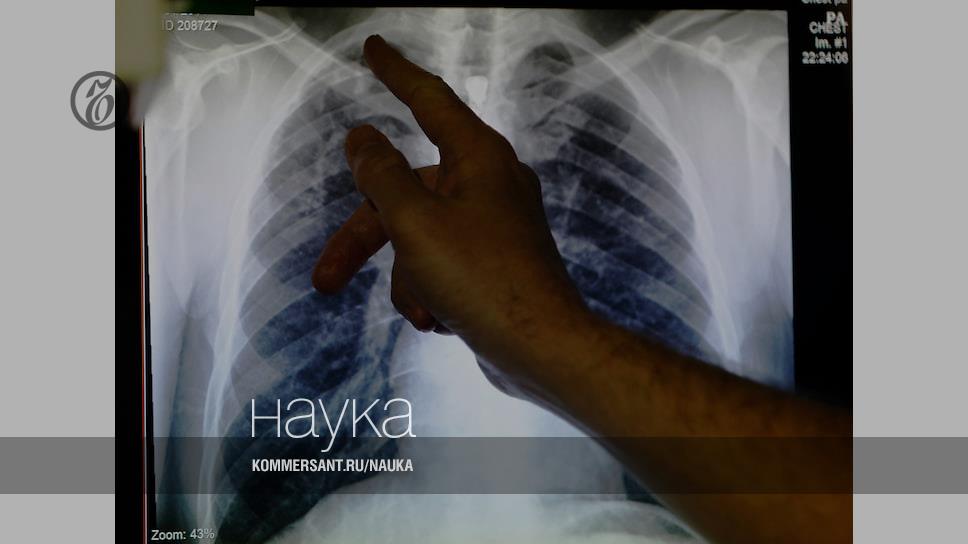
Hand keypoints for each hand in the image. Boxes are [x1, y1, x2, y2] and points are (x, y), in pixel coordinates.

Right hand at [311, 35, 589, 387]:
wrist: (541, 349)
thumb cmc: (483, 280)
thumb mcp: (415, 223)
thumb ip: (381, 175)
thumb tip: (361, 137)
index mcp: (478, 157)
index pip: (428, 98)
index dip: (395, 72)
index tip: (373, 47)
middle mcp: (489, 183)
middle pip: (405, 194)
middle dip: (366, 241)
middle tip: (326, 279)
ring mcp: (494, 225)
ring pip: (419, 237)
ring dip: (407, 278)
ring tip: (426, 309)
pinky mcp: (495, 262)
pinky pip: (442, 265)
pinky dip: (431, 292)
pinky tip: (442, 321)